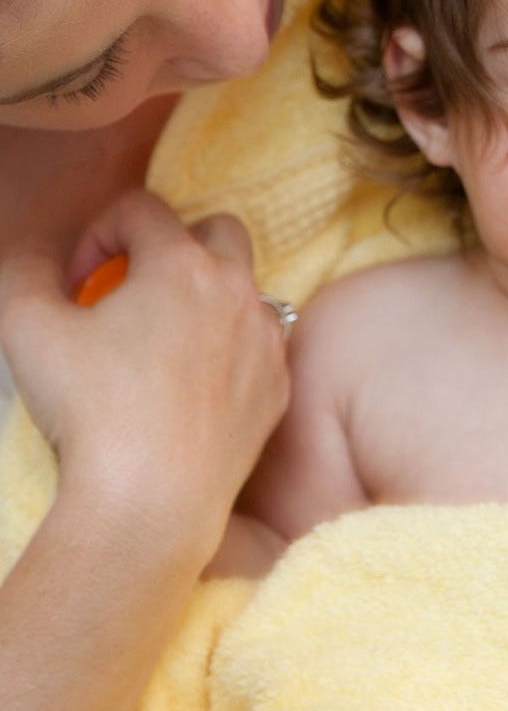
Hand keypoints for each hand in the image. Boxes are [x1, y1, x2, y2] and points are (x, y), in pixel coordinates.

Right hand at [0, 189, 289, 563]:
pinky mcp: (278, 384)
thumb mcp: (28, 329)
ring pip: (247, 287)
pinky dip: (230, 347)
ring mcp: (267, 337)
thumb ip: (27, 273)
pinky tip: (194, 382)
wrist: (153, 501)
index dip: (97, 233)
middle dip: (174, 243)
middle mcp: (238, 289)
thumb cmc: (91, 411)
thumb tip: (40, 260)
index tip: (75, 281)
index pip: (141, 209)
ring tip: (163, 335)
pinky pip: (261, 344)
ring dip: (208, 294)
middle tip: (133, 288)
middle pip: (218, 228)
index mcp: (182, 264)